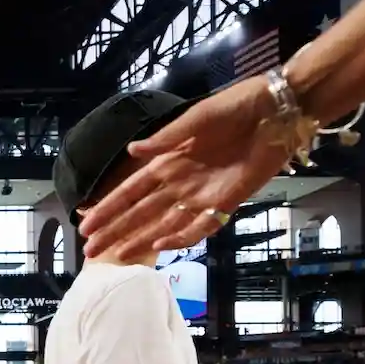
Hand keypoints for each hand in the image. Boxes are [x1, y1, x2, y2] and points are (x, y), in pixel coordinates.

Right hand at [79, 76, 288, 260]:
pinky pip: (200, 227)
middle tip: (90, 250)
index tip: (86, 225)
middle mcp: (180, 183)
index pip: (130, 190)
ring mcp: (202, 195)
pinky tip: (160, 246)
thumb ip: (166, 138)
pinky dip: (181, 238)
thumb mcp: (198, 117)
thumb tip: (132, 152)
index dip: (108, 208)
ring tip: (118, 256)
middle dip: (115, 231)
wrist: (278, 111)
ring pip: (164, 224)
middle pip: (140, 213)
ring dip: (140, 240)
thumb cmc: (237, 107)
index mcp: (169, 161)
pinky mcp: (226, 202)